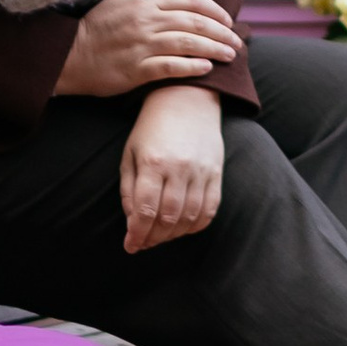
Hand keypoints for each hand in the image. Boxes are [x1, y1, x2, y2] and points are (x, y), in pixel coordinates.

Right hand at [54, 0, 240, 97]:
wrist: (70, 56)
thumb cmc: (95, 28)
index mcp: (143, 3)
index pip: (188, 0)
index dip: (213, 9)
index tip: (227, 21)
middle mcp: (145, 21)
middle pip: (194, 22)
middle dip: (221, 31)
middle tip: (237, 42)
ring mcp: (141, 45)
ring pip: (187, 43)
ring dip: (213, 48)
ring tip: (230, 56)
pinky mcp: (136, 69)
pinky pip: (170, 66)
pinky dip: (191, 66)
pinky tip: (206, 67)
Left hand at [121, 86, 226, 252]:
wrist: (186, 99)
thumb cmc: (151, 128)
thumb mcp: (131, 153)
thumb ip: (129, 189)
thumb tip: (133, 222)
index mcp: (153, 162)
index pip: (145, 210)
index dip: (137, 234)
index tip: (130, 246)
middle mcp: (179, 168)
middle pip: (167, 218)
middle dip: (153, 238)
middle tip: (143, 243)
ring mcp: (201, 171)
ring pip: (189, 218)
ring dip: (173, 235)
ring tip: (160, 237)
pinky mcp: (216, 173)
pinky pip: (210, 210)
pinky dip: (196, 226)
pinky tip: (182, 228)